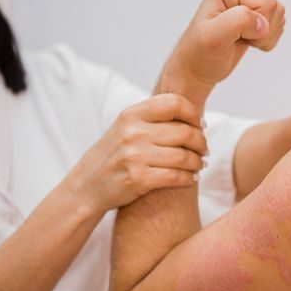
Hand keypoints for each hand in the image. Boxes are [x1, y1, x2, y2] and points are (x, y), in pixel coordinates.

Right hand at [63, 94, 207, 212]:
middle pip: (185, 132)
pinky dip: (189, 178)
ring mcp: (135, 156)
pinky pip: (176, 176)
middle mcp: (133, 132)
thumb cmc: (113, 156)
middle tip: (204, 150)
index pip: (174, 103)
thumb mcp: (125, 128)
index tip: (200, 125)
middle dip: (201, 142)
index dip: (193, 113)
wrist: (86, 187)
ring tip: (200, 164)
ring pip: (184, 156)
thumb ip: (152, 118)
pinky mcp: (138, 179)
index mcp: (131, 114)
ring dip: (198, 162)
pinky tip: (191, 179)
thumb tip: (192, 114)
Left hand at [158, 0, 284, 102]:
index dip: (257, 26)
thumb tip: (263, 23)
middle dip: (263, 32)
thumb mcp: (213, 38)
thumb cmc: (200, 54)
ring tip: (242, 39)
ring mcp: (249, 1)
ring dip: (265, 37)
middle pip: (275, 7)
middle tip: (239, 39)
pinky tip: (247, 40)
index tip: (236, 36)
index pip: (266, 3)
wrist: (198, 67)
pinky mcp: (256, 15)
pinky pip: (278, 25)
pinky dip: (266, 40)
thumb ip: (238, 23)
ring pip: (279, 16)